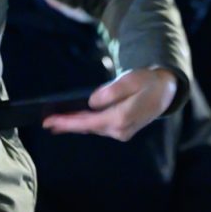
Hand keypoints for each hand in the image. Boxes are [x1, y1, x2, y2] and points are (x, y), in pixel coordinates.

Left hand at [42, 68, 176, 141]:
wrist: (164, 92)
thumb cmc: (147, 82)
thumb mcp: (131, 79)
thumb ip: (112, 91)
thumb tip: (92, 101)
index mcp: (121, 117)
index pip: (89, 122)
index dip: (69, 122)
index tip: (51, 121)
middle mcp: (120, 129)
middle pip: (88, 127)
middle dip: (67, 125)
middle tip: (46, 122)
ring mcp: (121, 132)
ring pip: (92, 128)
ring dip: (74, 124)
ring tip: (56, 121)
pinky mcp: (121, 130)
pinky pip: (98, 126)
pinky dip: (85, 123)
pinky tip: (74, 120)